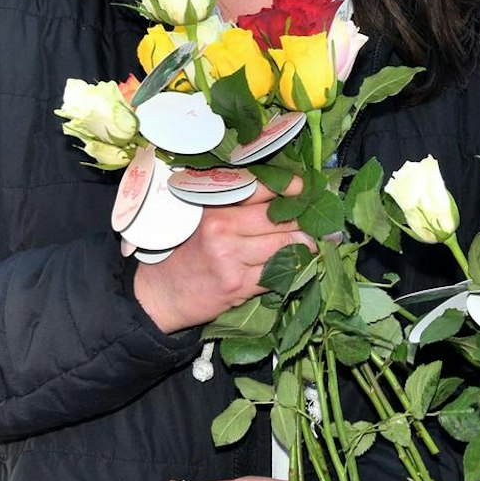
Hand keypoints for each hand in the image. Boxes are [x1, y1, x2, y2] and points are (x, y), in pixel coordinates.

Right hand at [134, 175, 311, 332]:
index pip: (260, 187)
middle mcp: (222, 228)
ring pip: (284, 246)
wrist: (160, 294)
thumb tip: (281, 197)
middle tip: (320, 221)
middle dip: (304, 220)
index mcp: (213, 206)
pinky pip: (277, 273)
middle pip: (279, 218)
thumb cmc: (183, 252)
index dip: (290, 187)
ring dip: (305, 246)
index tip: (307, 188)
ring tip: (313, 243)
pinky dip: (293, 269)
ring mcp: (230, 257)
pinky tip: (300, 265)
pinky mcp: (238, 284)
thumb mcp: (200, 219)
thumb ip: (234, 206)